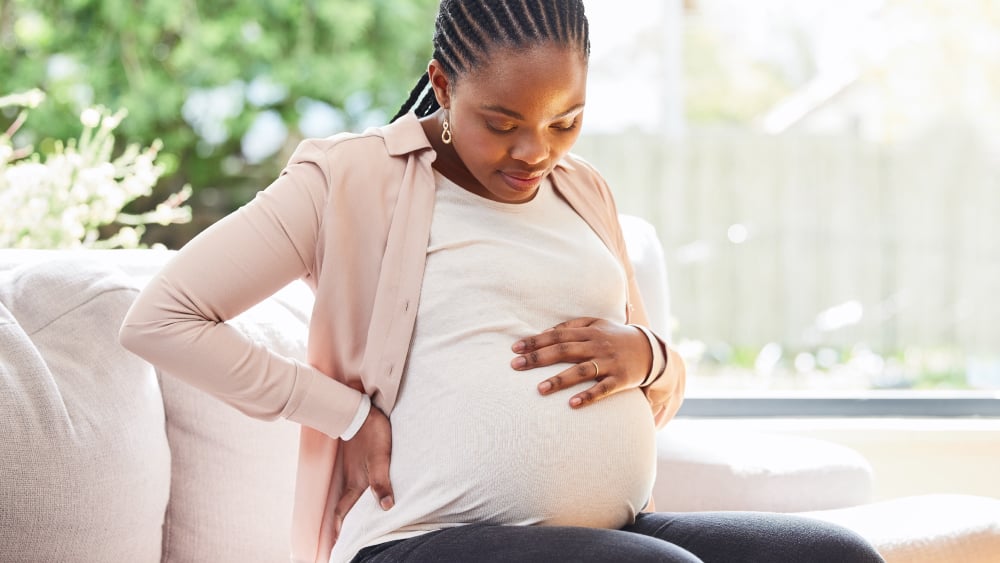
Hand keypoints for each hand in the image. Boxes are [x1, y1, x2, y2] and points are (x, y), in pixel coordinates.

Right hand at [331, 404, 393, 539]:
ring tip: (347, 523)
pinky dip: (351, 495)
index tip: (335, 545)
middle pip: (343, 507)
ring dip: (346, 509)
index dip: (338, 530)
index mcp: (356, 482)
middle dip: (340, 524)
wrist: (360, 410)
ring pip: (347, 495)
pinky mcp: (354, 459)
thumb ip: (382, 482)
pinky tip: (358, 495)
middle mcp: (351, 478)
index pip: (343, 512)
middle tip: (338, 540)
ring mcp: (351, 469)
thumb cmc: (372, 434)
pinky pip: (351, 483)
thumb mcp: (381, 458)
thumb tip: (386, 507)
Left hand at [510, 317, 651, 407]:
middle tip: (516, 366)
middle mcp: (598, 345)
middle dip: (538, 358)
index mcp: (589, 332)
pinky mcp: (621, 380)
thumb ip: (571, 326)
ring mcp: (609, 363)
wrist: (650, 350)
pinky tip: (572, 404)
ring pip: (582, 371)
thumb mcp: (596, 324)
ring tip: (539, 389)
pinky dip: (588, 396)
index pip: (557, 335)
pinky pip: (603, 389)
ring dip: (560, 380)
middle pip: (564, 351)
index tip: (515, 349)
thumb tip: (545, 332)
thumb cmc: (614, 337)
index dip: (536, 341)